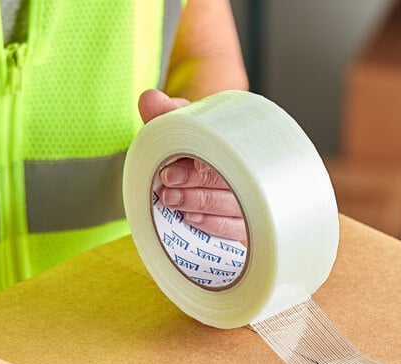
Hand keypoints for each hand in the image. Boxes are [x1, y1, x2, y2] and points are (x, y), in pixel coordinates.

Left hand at [139, 89, 246, 241]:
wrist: (211, 167)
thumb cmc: (197, 148)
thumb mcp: (182, 128)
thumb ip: (165, 114)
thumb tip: (149, 100)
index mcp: (239, 142)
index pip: (228, 154)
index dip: (202, 166)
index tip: (176, 171)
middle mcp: (250, 170)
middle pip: (229, 183)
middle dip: (196, 187)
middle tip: (168, 189)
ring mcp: (251, 199)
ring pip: (232, 206)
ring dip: (200, 206)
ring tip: (172, 203)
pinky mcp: (246, 222)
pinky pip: (235, 228)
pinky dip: (214, 224)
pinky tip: (193, 220)